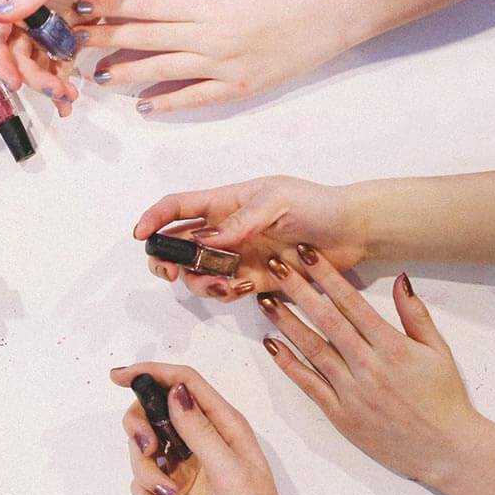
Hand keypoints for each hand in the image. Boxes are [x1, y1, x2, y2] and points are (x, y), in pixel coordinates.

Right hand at [0, 0, 147, 113]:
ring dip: (48, 84)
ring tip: (68, 100)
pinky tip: (73, 96)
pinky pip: (60, 59)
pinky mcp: (69, 29)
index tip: (16, 83)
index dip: (0, 62)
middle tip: (57, 94)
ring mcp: (46, 21)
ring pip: (38, 62)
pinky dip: (63, 78)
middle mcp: (24, 10)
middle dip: (33, 78)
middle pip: (17, 56)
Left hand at [78, 0, 361, 115]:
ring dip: (129, 75)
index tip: (84, 6)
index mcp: (206, 5)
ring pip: (164, 72)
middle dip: (107, 40)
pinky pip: (194, 99)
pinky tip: (143, 106)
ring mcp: (221, 67)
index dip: (113, 6)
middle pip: (147, 39)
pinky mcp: (235, 88)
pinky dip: (167, 103)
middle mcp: (208, 38)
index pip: (149, 5)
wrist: (327, 14)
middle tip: (75, 43)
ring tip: (100, 77)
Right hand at [111, 362, 317, 494]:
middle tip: (149, 455)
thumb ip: (200, 432)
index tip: (118, 378)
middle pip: (151, 414)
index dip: (150, 373)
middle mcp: (200, 436)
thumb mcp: (230, 471)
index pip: (182, 382)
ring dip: (147, 476)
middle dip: (140, 434)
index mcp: (221, 422)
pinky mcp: (176, 488)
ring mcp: (185, 463)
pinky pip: (144, 486)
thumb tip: (175, 391)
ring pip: (143, 453)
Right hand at [133, 178, 366, 301]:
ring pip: (196, 273)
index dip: (154, 218)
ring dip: (198, 282)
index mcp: (224, 203)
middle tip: (172, 272)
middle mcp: (223, 231)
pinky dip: (224, 294)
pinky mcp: (252, 280)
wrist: (353, 231)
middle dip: (165, 260)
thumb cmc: (316, 204)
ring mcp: (235, 257)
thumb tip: (205, 241)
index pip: (177, 207)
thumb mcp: (276, 200)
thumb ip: (240, 221)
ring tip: (221, 285)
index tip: (141, 235)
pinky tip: (243, 289)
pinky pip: (223, 291)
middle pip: (175, 245)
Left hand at [258, 247, 477, 485]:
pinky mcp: (340, 415)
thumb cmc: (443, 398)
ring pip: (313, 350)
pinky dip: (289, 364)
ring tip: (264, 300)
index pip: (353, 303)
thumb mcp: (438, 351)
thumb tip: (400, 279)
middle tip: (275, 266)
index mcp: (393, 347)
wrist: (446, 450)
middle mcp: (369, 366)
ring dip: (286, 323)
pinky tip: (271, 345)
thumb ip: (415, 314)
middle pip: (327, 321)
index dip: (328, 276)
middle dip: (299, 290)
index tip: (307, 254)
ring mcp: (352, 391)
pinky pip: (309, 385)